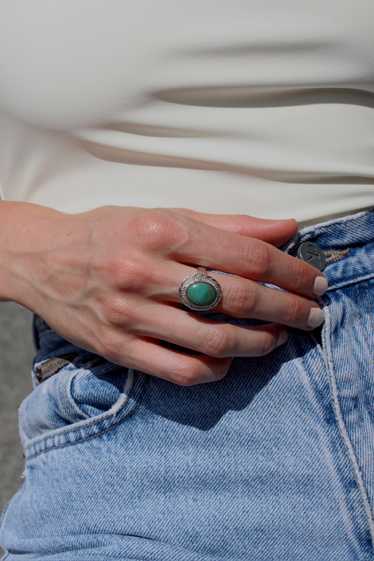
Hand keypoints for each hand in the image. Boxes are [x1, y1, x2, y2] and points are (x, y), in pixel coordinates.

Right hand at [25, 205, 326, 385]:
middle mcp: (146, 273)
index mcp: (162, 232)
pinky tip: (230, 358)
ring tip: (278, 337)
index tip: (313, 283)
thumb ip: (228, 225)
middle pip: (238, 299)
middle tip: (311, 316)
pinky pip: (180, 370)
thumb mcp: (164, 216)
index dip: (290, 272)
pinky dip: (216, 369)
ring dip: (259, 342)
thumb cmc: (110, 232)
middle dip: (287, 310)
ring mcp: (130, 315)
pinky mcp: (119, 348)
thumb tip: (285, 229)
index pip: (247, 256)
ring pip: (214, 340)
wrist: (44, 259)